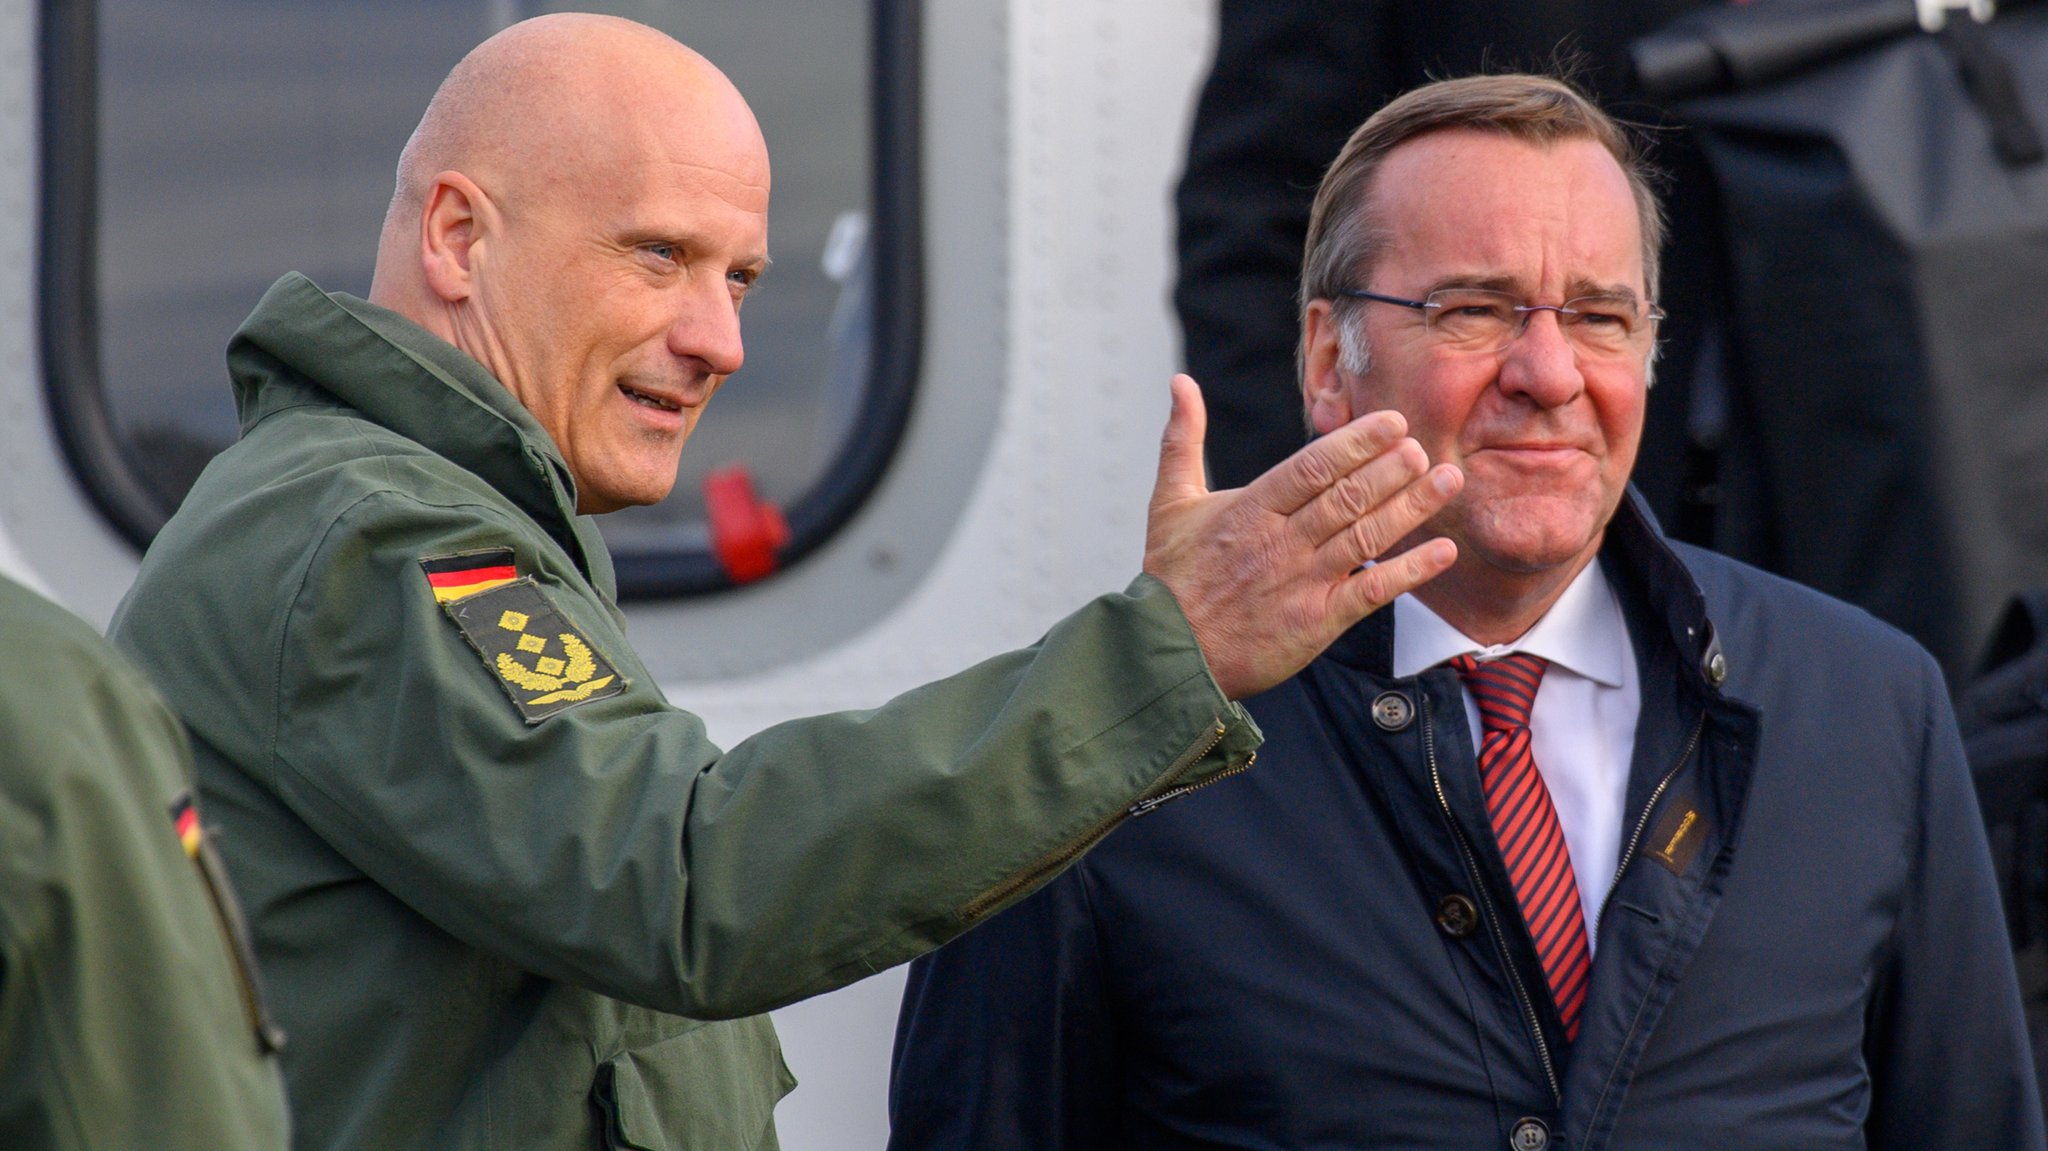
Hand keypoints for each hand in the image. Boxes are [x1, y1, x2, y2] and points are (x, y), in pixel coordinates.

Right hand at [1144, 374, 1460, 699]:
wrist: (1169, 654)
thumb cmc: (1171, 576)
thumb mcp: (1170, 502)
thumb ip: (1182, 439)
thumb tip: (1180, 382)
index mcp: (1251, 509)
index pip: (1313, 467)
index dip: (1357, 442)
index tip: (1393, 423)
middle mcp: (1280, 542)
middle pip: (1346, 497)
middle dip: (1391, 470)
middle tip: (1424, 448)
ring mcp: (1301, 582)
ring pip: (1365, 536)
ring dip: (1411, 507)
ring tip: (1447, 481)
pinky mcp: (1316, 622)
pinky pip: (1371, 591)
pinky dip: (1410, 571)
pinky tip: (1444, 551)